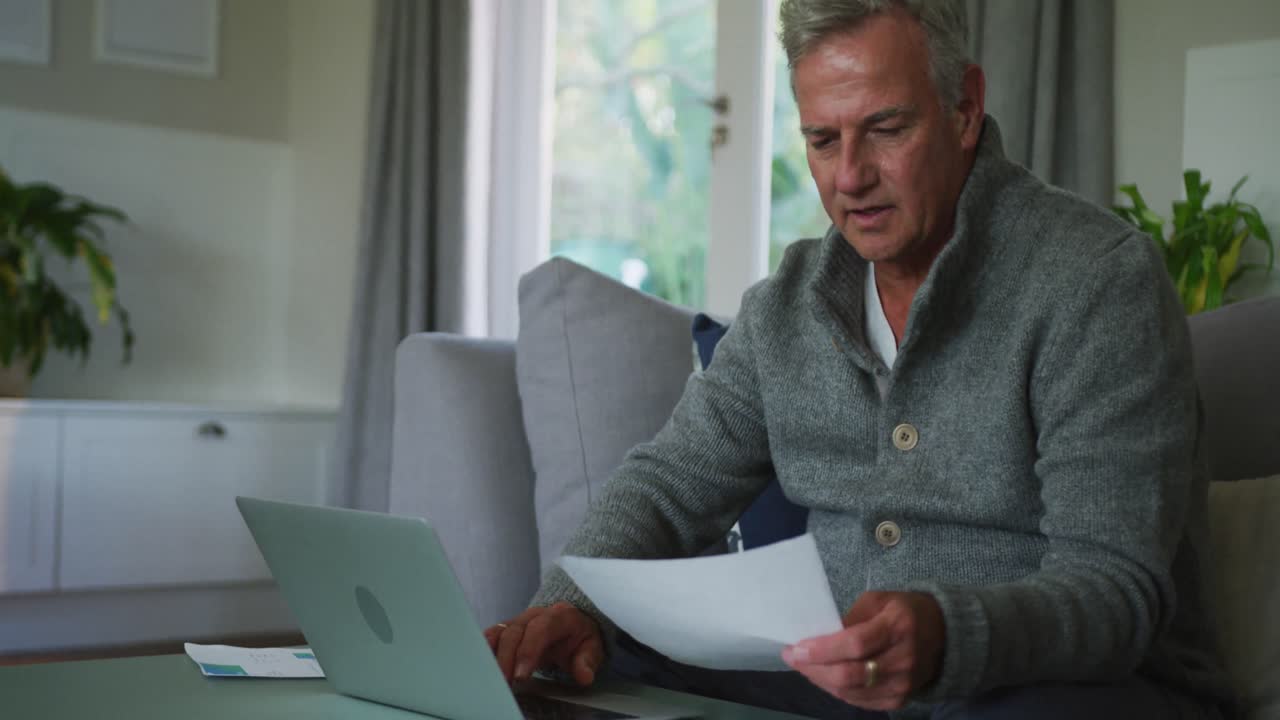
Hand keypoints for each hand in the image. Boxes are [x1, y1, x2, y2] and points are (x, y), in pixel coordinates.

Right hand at [483, 602, 604, 685]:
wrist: (573, 625)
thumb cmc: (580, 638)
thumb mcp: (592, 648)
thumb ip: (587, 661)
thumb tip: (584, 675)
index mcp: (560, 616)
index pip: (541, 628)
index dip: (528, 650)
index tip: (521, 675)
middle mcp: (535, 614)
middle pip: (515, 631)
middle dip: (507, 658)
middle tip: (505, 682)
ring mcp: (519, 620)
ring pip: (499, 632)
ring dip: (492, 655)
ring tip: (490, 677)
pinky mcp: (507, 628)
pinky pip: (491, 635)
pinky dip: (484, 649)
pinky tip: (480, 665)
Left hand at [781, 591, 944, 711]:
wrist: (943, 635)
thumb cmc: (903, 611)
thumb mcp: (877, 600)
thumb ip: (848, 618)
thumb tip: (817, 637)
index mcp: (898, 626)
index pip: (855, 644)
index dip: (822, 649)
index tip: (796, 647)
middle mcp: (903, 659)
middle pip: (849, 674)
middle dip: (814, 668)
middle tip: (793, 658)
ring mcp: (903, 685)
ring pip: (850, 692)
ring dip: (820, 680)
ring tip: (804, 666)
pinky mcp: (899, 700)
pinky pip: (858, 701)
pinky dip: (836, 690)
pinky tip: (824, 676)